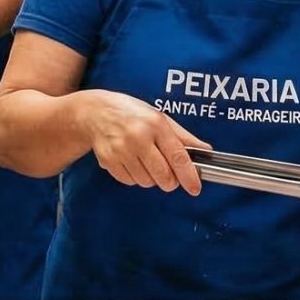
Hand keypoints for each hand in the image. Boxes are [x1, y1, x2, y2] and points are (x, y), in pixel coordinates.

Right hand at [84, 90, 209, 193]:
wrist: (94, 112)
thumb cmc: (130, 113)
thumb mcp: (159, 117)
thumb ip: (183, 136)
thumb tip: (205, 150)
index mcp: (155, 124)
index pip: (177, 156)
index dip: (189, 176)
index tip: (195, 188)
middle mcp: (138, 137)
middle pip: (163, 175)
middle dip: (170, 181)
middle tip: (169, 175)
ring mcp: (121, 150)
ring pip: (146, 181)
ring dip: (151, 178)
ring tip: (145, 162)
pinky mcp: (108, 161)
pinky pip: (130, 181)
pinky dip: (135, 177)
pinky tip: (131, 162)